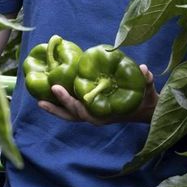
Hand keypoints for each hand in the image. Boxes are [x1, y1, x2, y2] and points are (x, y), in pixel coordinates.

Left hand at [38, 64, 158, 124]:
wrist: (145, 109)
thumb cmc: (144, 99)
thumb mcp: (148, 90)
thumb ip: (146, 80)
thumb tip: (145, 69)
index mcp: (105, 115)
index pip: (85, 112)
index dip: (71, 103)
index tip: (58, 90)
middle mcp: (96, 117)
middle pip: (72, 115)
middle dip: (58, 106)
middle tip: (45, 94)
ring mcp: (91, 115)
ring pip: (69, 115)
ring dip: (55, 109)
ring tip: (39, 102)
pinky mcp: (89, 110)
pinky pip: (71, 110)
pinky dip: (60, 105)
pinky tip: (48, 97)